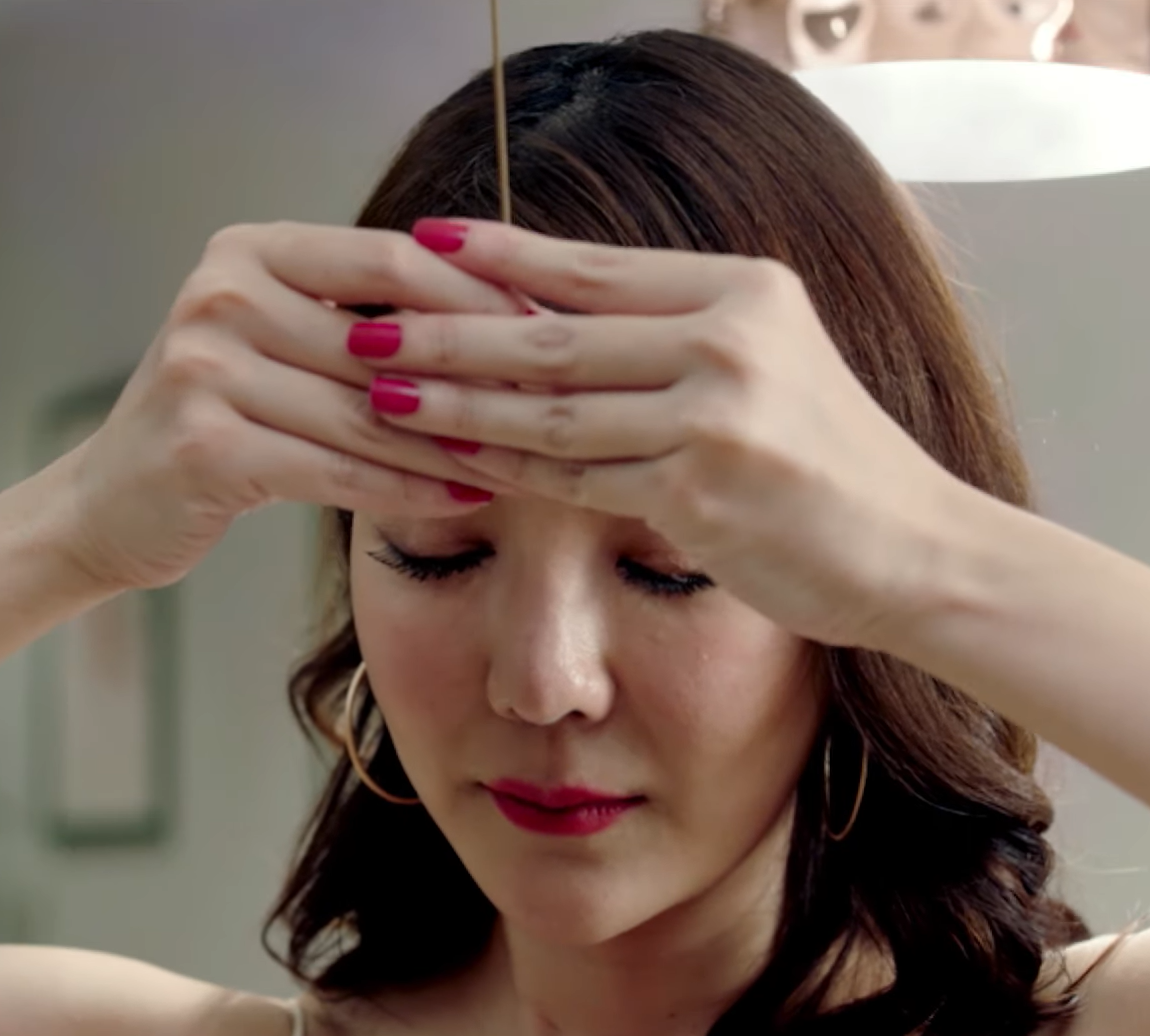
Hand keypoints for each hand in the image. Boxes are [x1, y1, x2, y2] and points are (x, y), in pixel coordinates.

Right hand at [60, 222, 525, 591]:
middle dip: (480, 375)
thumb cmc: (215, 424)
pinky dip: (406, 486)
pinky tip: (461, 495)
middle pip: (387, 338)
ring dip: (456, 440)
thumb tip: (504, 322)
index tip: (551, 328)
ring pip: (368, 411)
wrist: (106, 505)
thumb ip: (359, 322)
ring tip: (525, 459)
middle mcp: (220, 294)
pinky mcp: (203, 443)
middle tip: (557, 403)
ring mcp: (204, 367)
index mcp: (246, 252)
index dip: (478, 293)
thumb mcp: (276, 346)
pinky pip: (336, 468)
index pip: (390, 258)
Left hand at [355, 219, 970, 648]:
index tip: (420, 242)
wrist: (914, 550)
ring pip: (552, 411)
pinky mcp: (699, 494)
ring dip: (458, 406)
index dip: (500, 256)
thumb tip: (539, 312)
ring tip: (382, 395)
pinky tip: (451, 461)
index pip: (595, 267)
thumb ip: (668, 333)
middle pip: (555, 336)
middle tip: (365, 329)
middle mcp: (729, 342)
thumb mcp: (765, 360)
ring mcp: (715, 419)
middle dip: (447, 334)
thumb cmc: (826, 460)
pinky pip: (575, 479)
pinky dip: (507, 470)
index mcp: (744, 291)